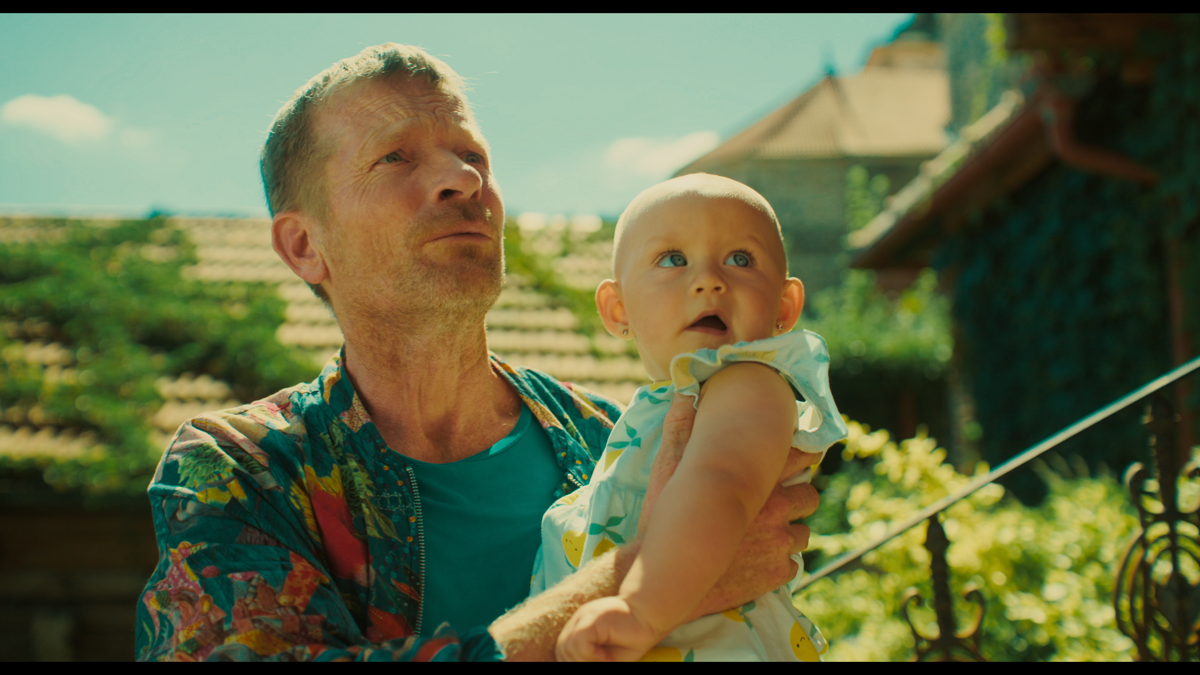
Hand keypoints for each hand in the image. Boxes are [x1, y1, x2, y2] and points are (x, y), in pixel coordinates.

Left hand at [555, 597, 659, 661]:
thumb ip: (588, 657)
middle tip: (604, 662)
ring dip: (588, 662)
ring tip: (607, 661)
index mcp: (577, 629)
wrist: (649, 616)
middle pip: (562, 653)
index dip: (574, 663)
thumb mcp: (605, 655)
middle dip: (581, 664)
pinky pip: (580, 643)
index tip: (599, 662)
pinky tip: (608, 657)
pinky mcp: (591, 619)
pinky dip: (592, 656)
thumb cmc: (631, 638)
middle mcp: (577, 622)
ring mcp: (582, 618)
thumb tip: (579, 662)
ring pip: (568, 650)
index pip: (562, 653)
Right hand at [639, 394, 821, 619]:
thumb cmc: (663, 518)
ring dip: (787, 533)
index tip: (804, 455)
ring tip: (762, 537)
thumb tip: (682, 392)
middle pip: (809, 497)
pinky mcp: (777, 574)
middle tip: (774, 505)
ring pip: (802, 534)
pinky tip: (754, 561)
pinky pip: (791, 565)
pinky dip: (777, 563)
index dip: (806, 456)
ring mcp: (779, 545)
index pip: (803, 457)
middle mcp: (775, 510)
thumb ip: (681, 428)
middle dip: (795, 500)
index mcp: (757, 479)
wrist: (662, 577)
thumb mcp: (668, 468)